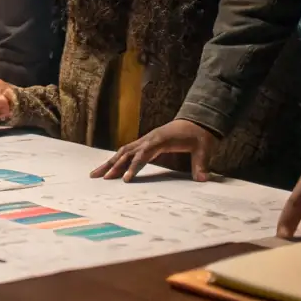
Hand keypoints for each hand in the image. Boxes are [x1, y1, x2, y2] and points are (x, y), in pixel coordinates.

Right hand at [91, 118, 217, 181]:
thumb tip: (202, 179)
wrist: (199, 121)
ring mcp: (146, 140)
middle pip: (126, 152)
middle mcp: (149, 139)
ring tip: (96, 174)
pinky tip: (110, 166)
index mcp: (160, 140)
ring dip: (110, 162)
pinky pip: (128, 151)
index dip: (133, 167)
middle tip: (100, 178)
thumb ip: (201, 164)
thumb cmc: (200, 135)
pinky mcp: (147, 143)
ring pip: (123, 151)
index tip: (125, 180)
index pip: (142, 155)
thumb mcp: (204, 148)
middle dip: (112, 165)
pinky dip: (118, 159)